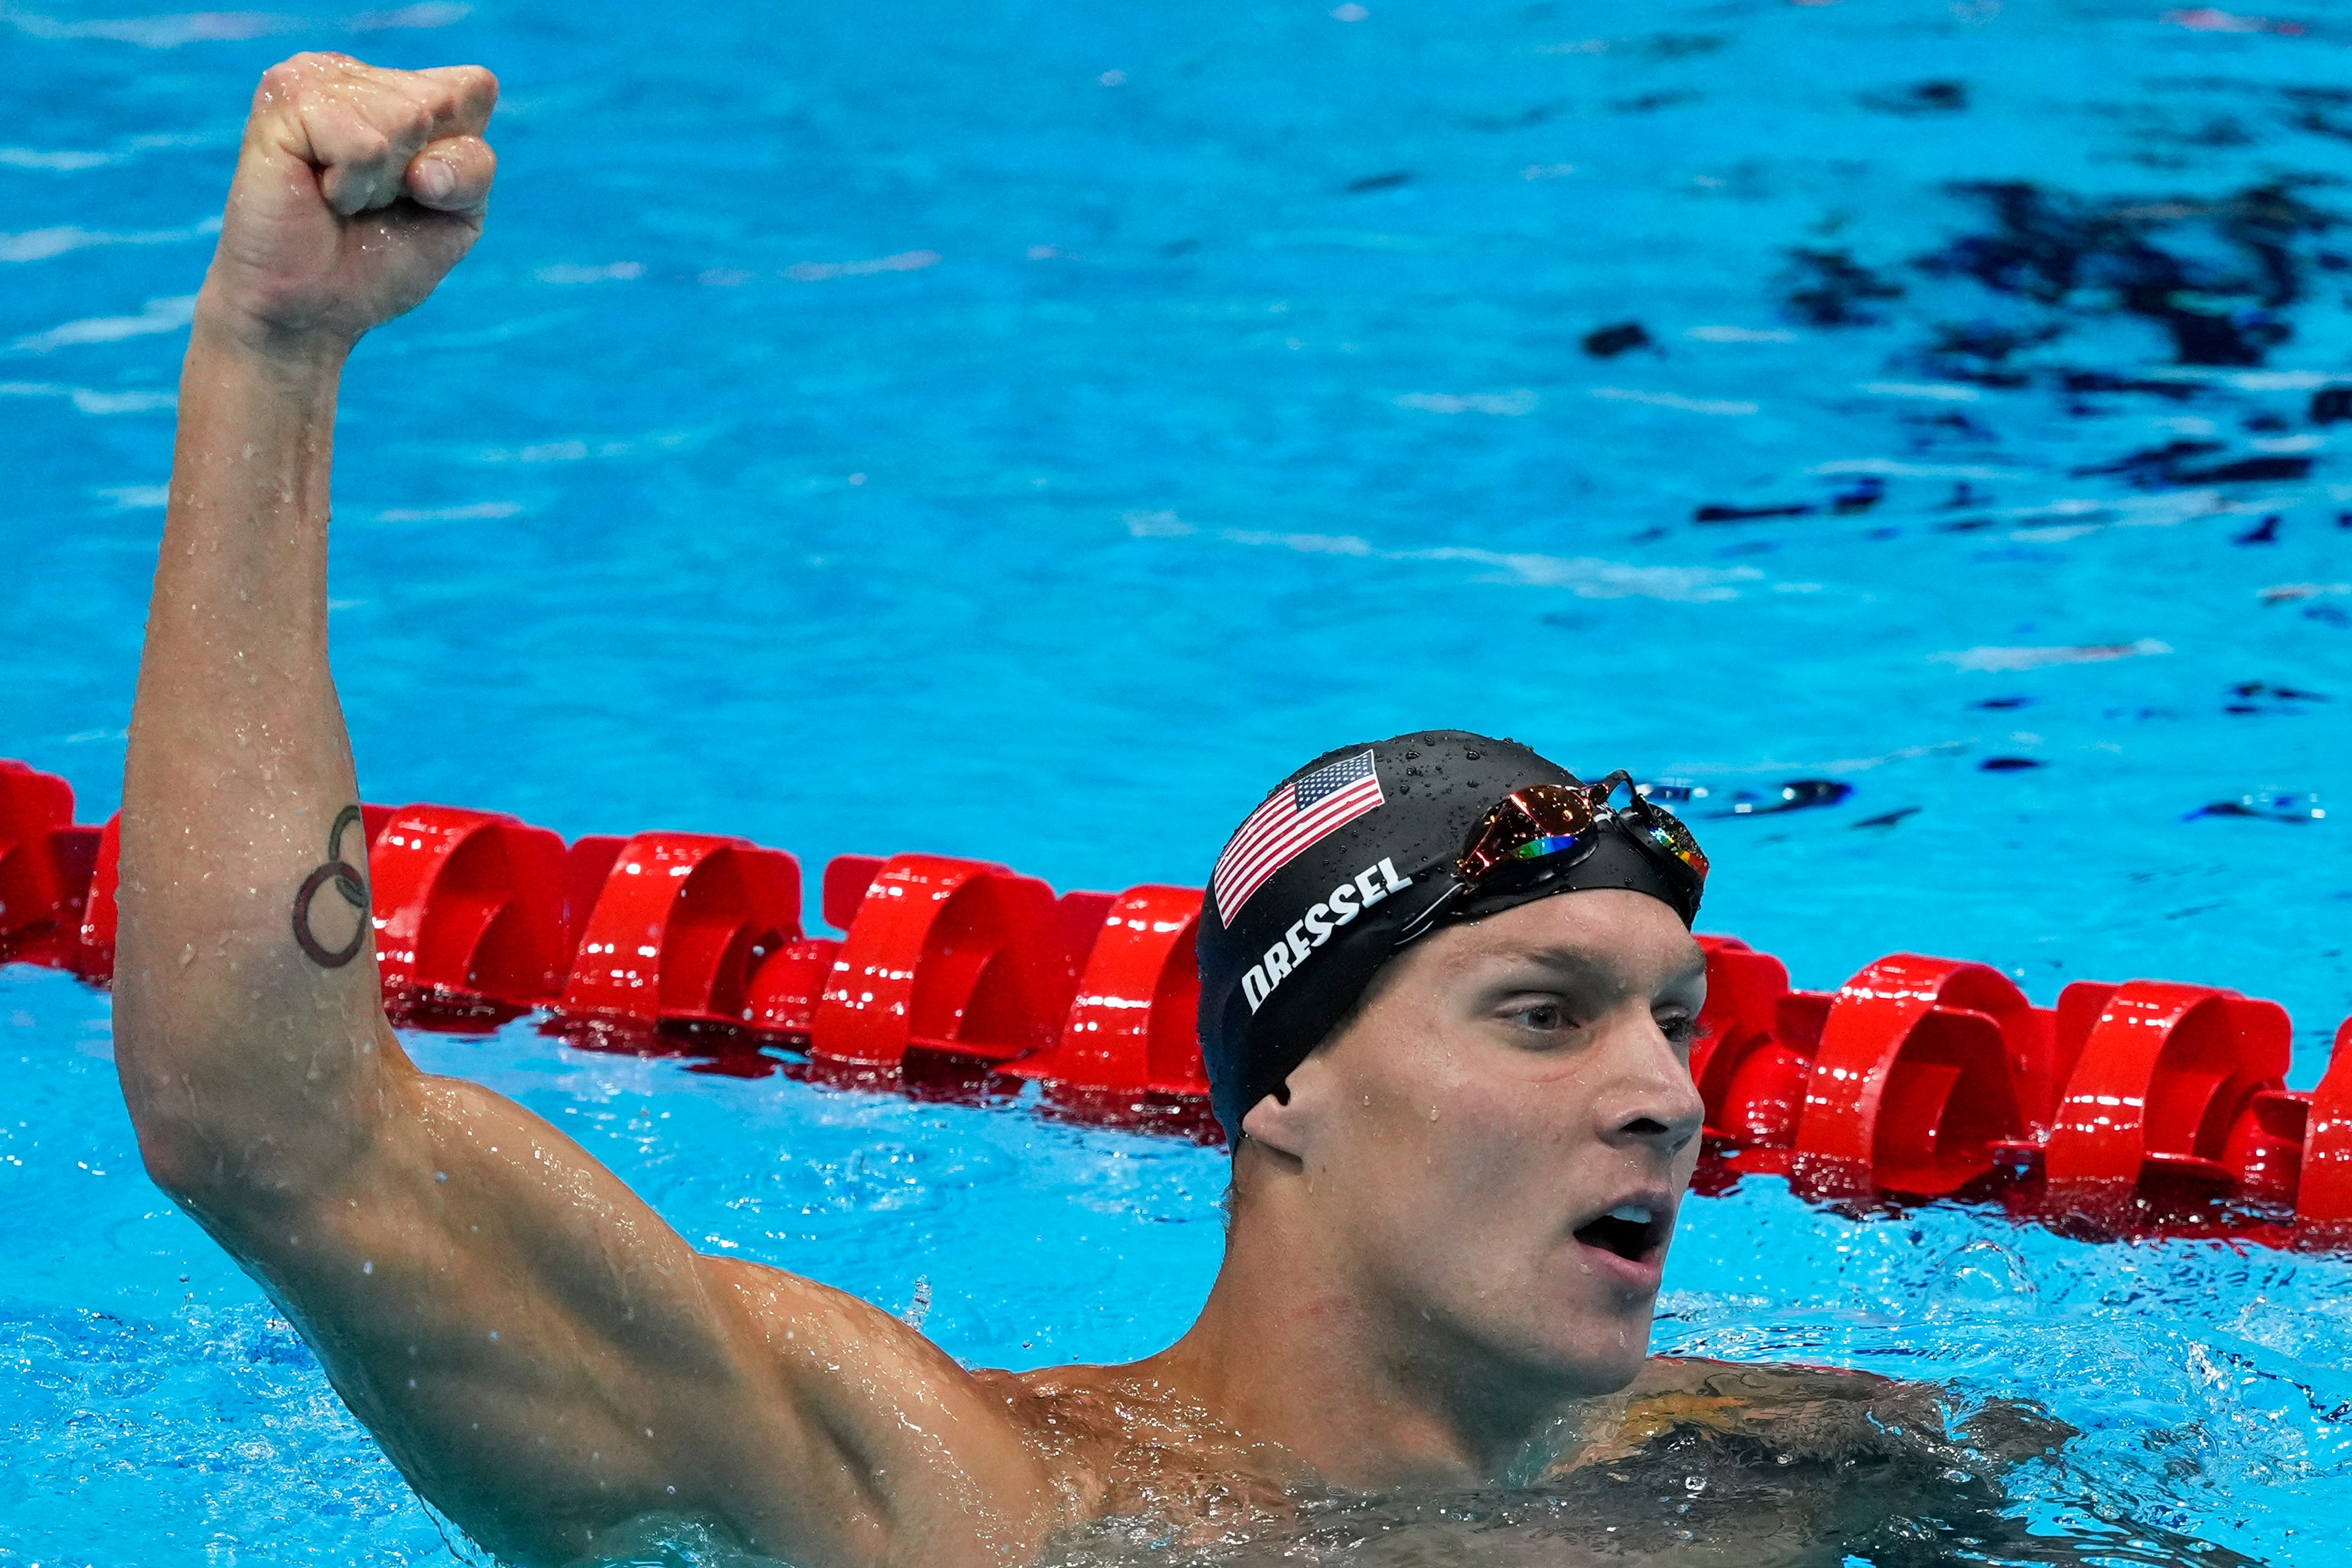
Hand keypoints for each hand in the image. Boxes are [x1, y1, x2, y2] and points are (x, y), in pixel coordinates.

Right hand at [200, 52, 496, 356]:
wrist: (312, 308)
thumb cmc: (380, 260)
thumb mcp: (458, 216)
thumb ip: (471, 169)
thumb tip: (421, 167)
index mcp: (403, 88)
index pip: (475, 89)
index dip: (460, 159)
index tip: (419, 194)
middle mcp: (357, 73)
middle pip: (441, 104)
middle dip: (419, 173)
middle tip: (372, 202)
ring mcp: (315, 79)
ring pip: (405, 117)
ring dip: (382, 182)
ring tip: (343, 198)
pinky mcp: (282, 102)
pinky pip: (362, 142)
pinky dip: (352, 186)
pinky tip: (320, 193)